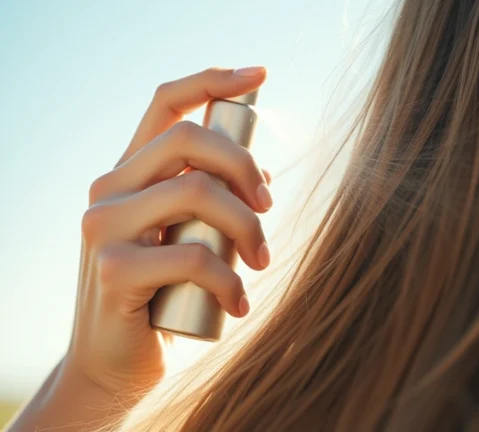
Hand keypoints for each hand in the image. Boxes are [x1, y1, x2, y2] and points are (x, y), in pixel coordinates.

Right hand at [63, 67, 270, 395]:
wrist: (116, 363)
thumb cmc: (162, 294)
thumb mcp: (189, 237)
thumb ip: (214, 202)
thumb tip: (264, 176)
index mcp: (129, 173)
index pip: (165, 104)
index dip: (212, 80)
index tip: (259, 75)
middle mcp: (108, 189)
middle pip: (189, 141)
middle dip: (245, 167)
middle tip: (269, 207)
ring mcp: (104, 227)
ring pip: (197, 193)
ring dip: (248, 228)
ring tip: (262, 263)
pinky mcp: (112, 270)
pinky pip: (194, 256)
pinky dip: (230, 280)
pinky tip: (239, 305)